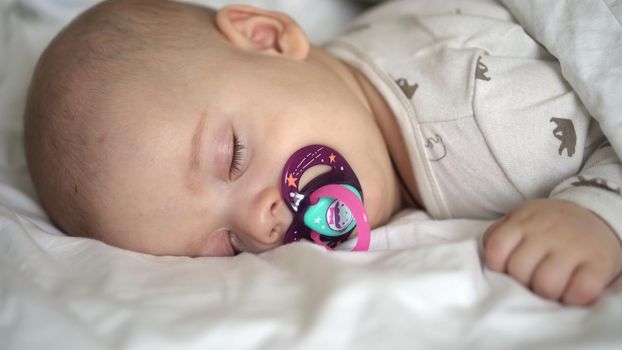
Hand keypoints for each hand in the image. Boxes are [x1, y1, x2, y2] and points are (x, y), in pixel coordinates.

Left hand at [483, 199, 621, 304]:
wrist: (597, 214)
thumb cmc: (549, 225)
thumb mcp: (521, 218)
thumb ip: (500, 234)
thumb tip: (488, 258)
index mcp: (523, 221)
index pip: (495, 249)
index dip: (498, 266)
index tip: (508, 270)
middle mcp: (546, 231)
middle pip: (519, 271)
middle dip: (522, 282)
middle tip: (533, 279)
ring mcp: (573, 247)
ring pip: (546, 286)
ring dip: (547, 293)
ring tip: (552, 286)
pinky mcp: (599, 264)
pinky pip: (580, 292)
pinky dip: (573, 298)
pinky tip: (572, 290)